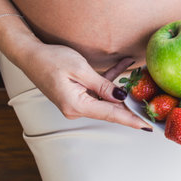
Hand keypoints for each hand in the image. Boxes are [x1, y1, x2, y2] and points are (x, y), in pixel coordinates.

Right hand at [21, 43, 152, 130]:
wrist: (30, 54)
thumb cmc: (52, 60)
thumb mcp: (80, 70)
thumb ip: (103, 85)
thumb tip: (120, 98)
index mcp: (77, 105)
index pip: (110, 114)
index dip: (131, 119)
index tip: (146, 126)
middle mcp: (77, 108)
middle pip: (110, 110)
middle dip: (131, 107)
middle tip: (150, 109)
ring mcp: (77, 102)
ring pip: (106, 98)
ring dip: (121, 87)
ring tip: (139, 77)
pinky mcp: (77, 94)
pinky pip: (98, 90)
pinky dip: (110, 79)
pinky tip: (124, 65)